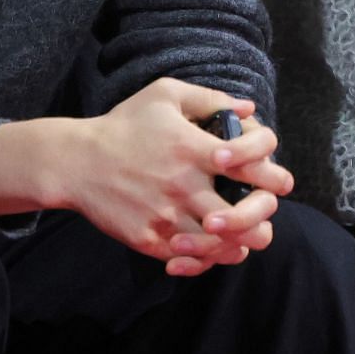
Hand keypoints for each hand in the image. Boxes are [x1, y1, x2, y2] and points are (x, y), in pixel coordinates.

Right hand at [63, 78, 290, 275]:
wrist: (75, 162)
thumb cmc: (123, 124)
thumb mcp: (165, 94)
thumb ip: (210, 99)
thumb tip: (248, 109)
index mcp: (193, 149)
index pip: (251, 166)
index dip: (274, 174)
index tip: (279, 178)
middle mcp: (184, 186)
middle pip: (244, 216)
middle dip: (264, 215)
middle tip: (267, 210)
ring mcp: (166, 216)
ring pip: (221, 245)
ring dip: (240, 240)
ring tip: (245, 233)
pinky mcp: (150, 239)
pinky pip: (191, 259)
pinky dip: (208, 257)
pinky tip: (212, 246)